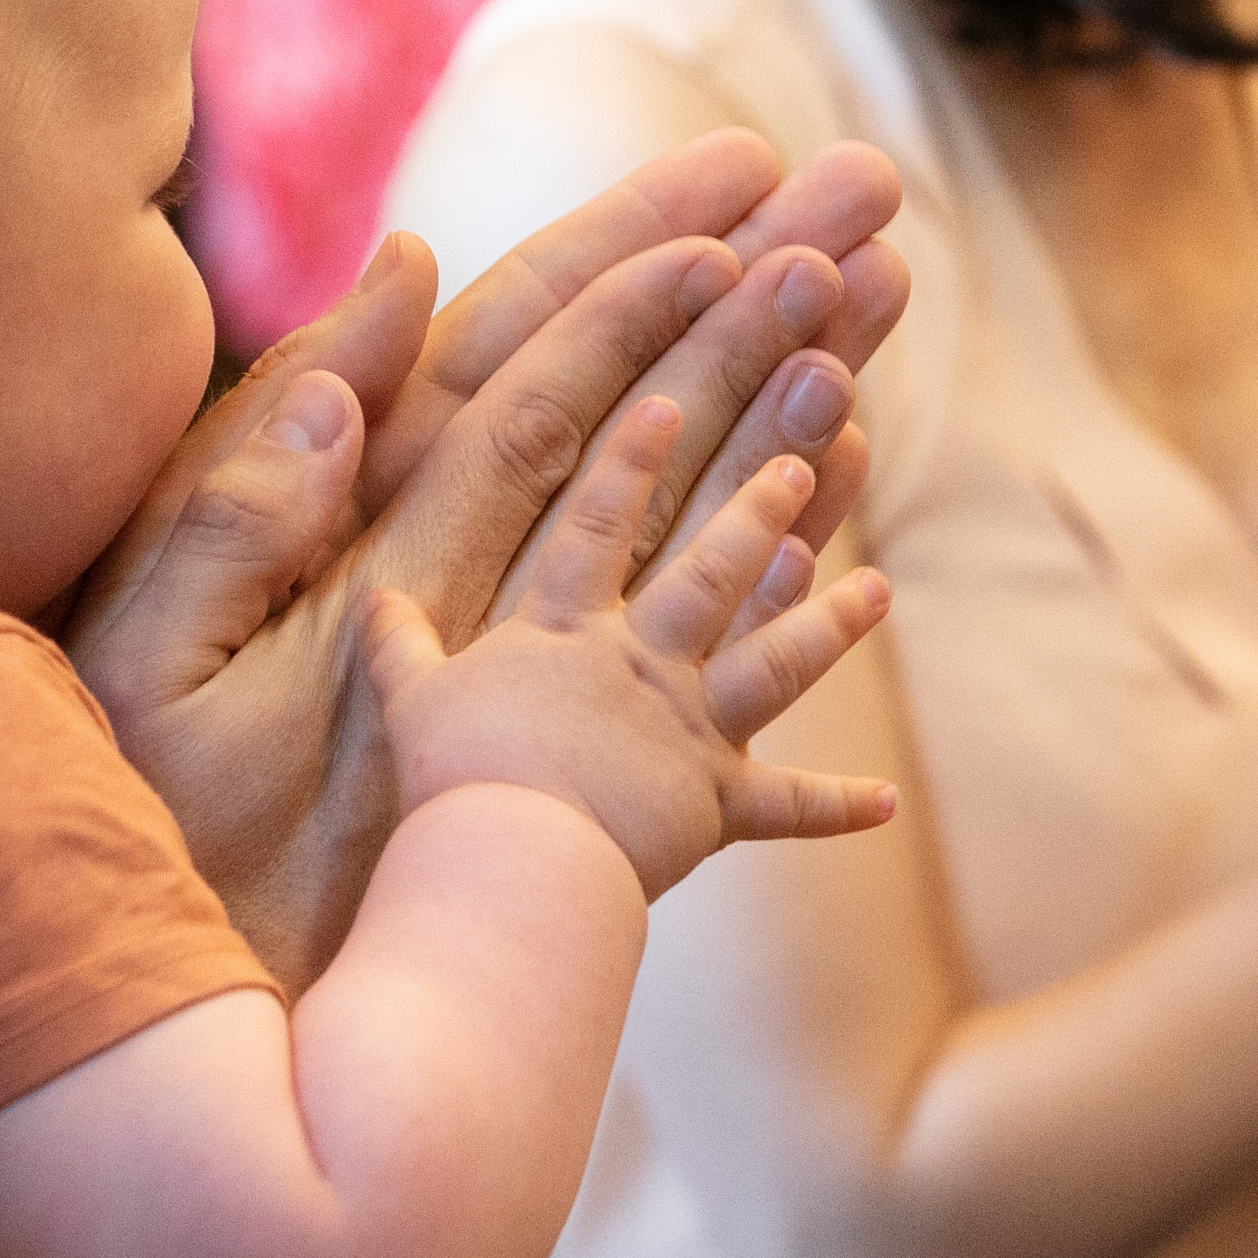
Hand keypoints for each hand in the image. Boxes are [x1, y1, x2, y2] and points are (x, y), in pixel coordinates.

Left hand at [72, 133, 909, 977]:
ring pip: (688, 484)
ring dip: (788, 385)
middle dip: (748, 284)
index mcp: (364, 519)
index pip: (522, 349)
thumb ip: (254, 495)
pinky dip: (786, 558)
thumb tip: (371, 309)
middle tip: (868, 194)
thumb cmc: (147, 851)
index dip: (626, 253)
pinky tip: (846, 484)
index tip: (736, 182)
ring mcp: (525, 644)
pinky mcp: (566, 741)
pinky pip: (705, 634)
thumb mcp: (166, 660)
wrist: (179, 1022)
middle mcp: (461, 558)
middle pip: (636, 385)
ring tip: (889, 296)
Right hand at [364, 397, 896, 897]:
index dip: (632, 456)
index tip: (668, 399)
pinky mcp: (716, 804)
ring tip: (877, 586)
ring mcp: (690, 729)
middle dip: (759, 506)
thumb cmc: (453, 778)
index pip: (599, 521)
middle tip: (803, 454)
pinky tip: (885, 801)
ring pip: (774, 659)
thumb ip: (397, 643)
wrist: (512, 858)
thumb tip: (372, 595)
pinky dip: (836, 807)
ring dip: (829, 621)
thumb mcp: (409, 697)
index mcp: (565, 630)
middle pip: (712, 568)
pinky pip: (786, 806)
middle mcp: (642, 662)